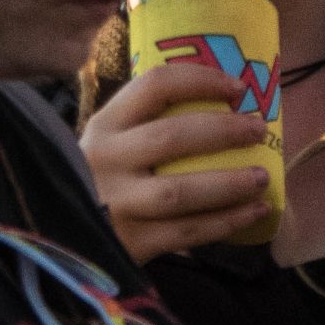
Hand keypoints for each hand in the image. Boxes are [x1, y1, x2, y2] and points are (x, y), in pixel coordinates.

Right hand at [82, 61, 272, 261]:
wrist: (61, 238)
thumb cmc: (99, 181)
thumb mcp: (108, 144)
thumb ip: (145, 124)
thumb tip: (224, 104)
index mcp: (104, 125)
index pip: (155, 86)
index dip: (202, 81)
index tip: (237, 88)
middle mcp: (106, 161)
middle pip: (172, 137)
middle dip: (224, 131)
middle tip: (258, 130)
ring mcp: (116, 204)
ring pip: (182, 191)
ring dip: (230, 183)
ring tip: (263, 178)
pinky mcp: (130, 243)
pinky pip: (187, 231)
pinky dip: (225, 223)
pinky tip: (253, 213)